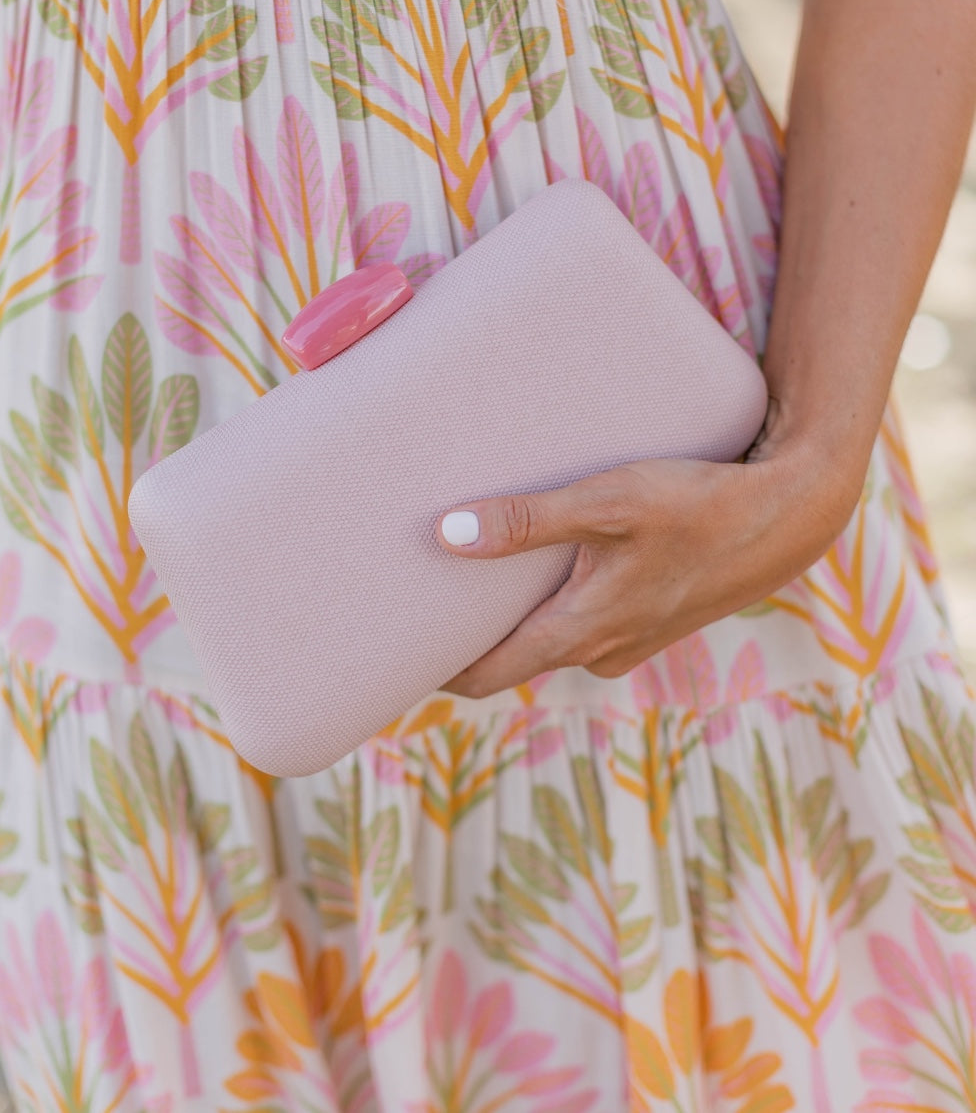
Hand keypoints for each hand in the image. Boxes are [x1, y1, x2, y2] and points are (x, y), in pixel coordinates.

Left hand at [436, 424, 861, 698]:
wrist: (792, 517)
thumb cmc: (698, 504)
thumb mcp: (608, 503)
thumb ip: (528, 520)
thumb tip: (446, 534)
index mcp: (580, 633)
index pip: (484, 676)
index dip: (433, 671)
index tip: (388, 652)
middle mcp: (602, 651)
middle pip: (513, 660)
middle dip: (468, 638)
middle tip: (418, 601)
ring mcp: (632, 641)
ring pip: (553, 639)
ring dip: (516, 618)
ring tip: (474, 575)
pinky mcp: (654, 618)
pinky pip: (587, 622)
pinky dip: (557, 604)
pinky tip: (553, 562)